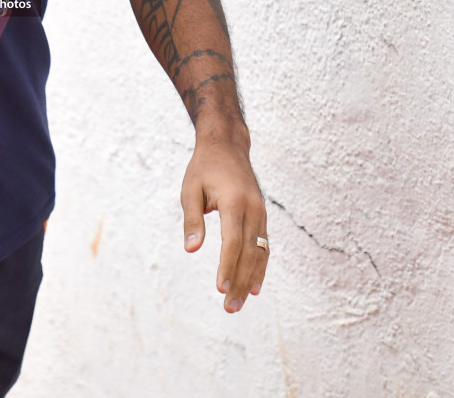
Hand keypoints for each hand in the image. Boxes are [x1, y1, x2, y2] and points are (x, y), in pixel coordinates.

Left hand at [180, 133, 266, 313]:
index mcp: (235, 202)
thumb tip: (191, 249)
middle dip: (240, 282)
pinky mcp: (261, 216)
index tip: (220, 289)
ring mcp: (260, 213)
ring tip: (240, 303)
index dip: (227, 267)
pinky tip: (254, 285)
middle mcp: (253, 209)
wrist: (227, 146)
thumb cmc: (204, 168)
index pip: (233, 242)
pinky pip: (263, 245)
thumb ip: (192, 219)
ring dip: (251, 279)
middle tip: (230, 307)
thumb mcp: (190, 189)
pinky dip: (259, 266)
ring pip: (260, 252)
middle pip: (249, 253)